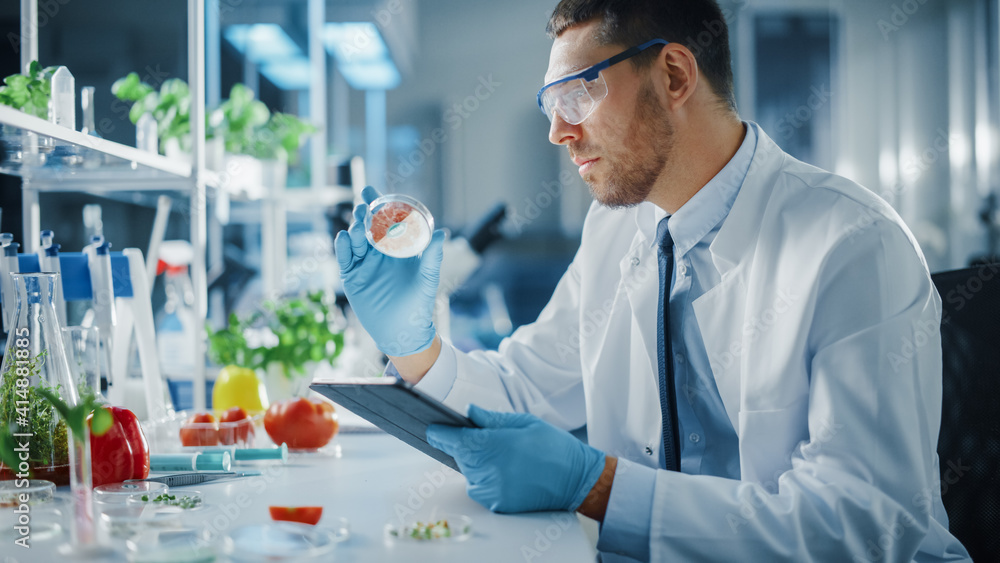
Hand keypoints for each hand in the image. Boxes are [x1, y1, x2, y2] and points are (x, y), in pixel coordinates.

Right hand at [335, 186, 445, 356]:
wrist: (402, 330)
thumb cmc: (419, 304)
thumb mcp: (427, 278)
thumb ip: (433, 256)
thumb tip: (442, 233)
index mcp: (397, 249)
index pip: (386, 222)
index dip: (378, 206)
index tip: (372, 192)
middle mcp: (379, 253)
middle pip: (367, 227)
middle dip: (363, 213)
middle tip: (364, 203)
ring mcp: (364, 264)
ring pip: (355, 240)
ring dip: (354, 228)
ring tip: (358, 221)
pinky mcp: (352, 278)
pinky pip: (345, 259)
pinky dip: (343, 248)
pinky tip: (344, 238)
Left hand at [426, 405, 605, 512]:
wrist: (576, 479)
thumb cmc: (552, 446)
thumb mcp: (524, 422)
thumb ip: (492, 419)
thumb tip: (468, 412)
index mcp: (492, 444)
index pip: (453, 439)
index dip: (440, 433)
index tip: (431, 427)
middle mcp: (487, 469)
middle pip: (460, 455)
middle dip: (466, 445)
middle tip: (490, 440)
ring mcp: (491, 489)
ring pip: (469, 472)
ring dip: (477, 463)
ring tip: (506, 457)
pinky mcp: (497, 504)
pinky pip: (480, 487)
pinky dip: (486, 479)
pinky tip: (508, 472)